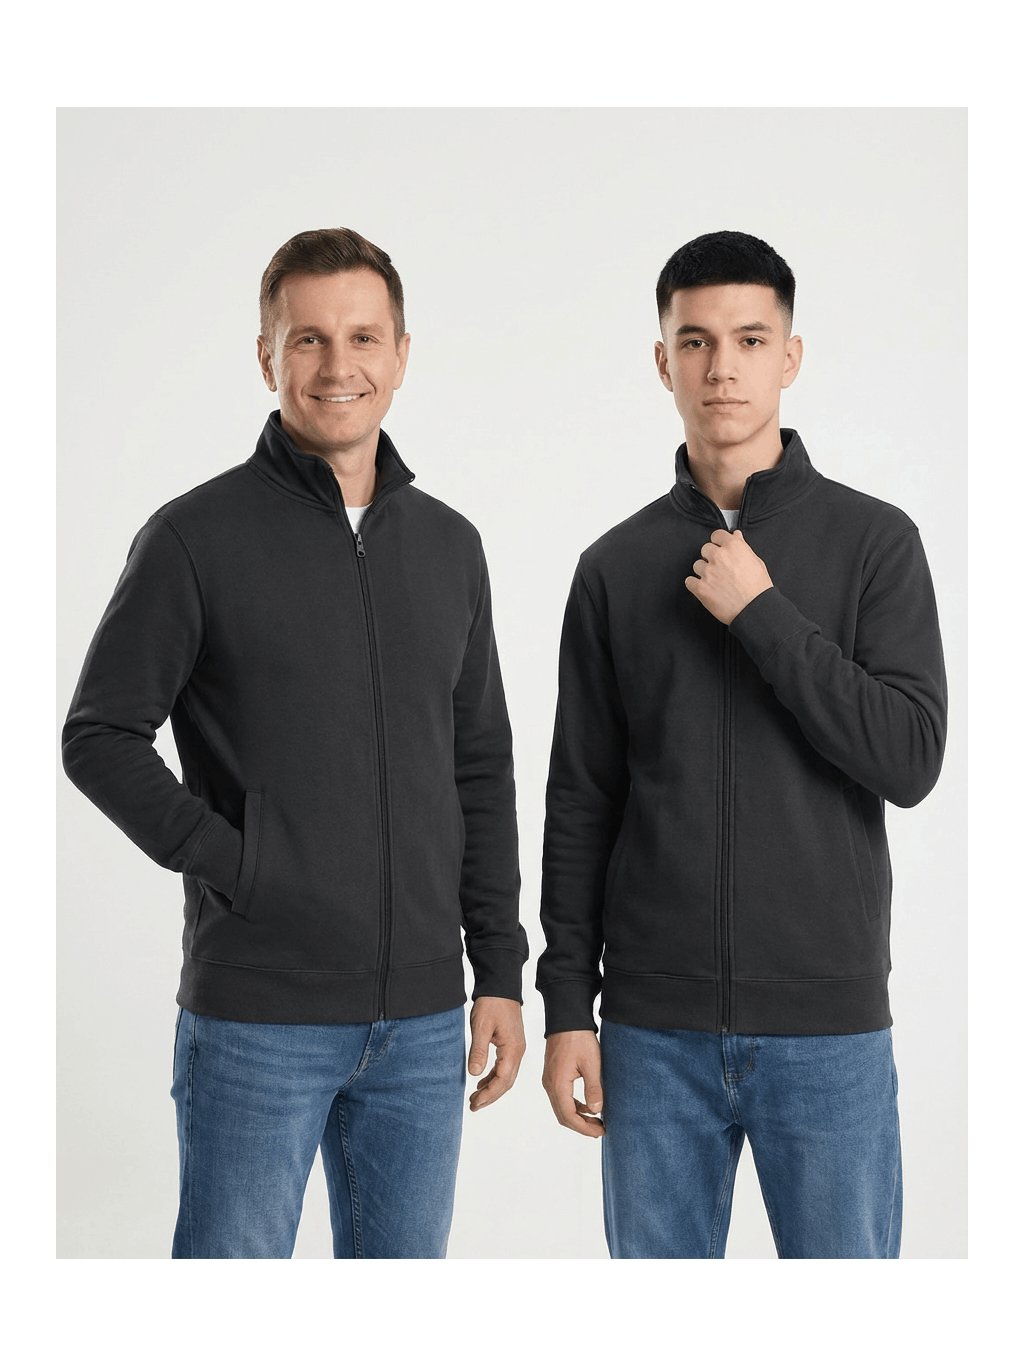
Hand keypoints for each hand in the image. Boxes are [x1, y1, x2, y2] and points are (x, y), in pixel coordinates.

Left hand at [467, 996, 526, 1111]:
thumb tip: (475, 1074)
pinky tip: (482, 1081)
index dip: (489, 1095)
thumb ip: (479, 1051)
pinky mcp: (510, 1044)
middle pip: (506, 1082)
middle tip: (473, 1106)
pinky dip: (493, 1077)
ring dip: (491, 1088)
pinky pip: (504, 1067)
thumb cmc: (491, 1003)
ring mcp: (515, 1048)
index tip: (475, 1103)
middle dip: (490, 1096)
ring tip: (475, 1098)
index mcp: (512, 1049)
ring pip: (505, 1076)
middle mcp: (517, 1052)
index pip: (502, 1080)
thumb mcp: (481, 1027)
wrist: (501, 985)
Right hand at [542, 1030, 604, 1137]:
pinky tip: (587, 1106)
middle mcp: (550, 1084)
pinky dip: (573, 1106)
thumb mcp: (592, 1063)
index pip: (569, 1116)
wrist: (567, 1019)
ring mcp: (549, 1080)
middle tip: (600, 1130)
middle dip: (581, 1126)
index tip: (599, 1131)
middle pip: (563, 1115)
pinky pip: (561, 1098)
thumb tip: (596, 1110)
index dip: (584, 1128)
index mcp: (558, 1083)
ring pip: (561, 1108)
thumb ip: (594, 1088)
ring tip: (596, 1121)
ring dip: (577, 1117)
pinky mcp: (552, 1075)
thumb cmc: (579, 1038)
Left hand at [685, 528, 772, 624]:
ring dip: (703, 572)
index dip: (718, 543)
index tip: (720, 549)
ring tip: (716, 582)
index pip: (716, 535)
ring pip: (697, 565)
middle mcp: (718, 556)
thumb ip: (742, 547)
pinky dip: (695, 585)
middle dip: (711, 557)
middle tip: (720, 569)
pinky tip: (706, 589)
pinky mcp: (700, 588)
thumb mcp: (756, 562)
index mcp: (733, 547)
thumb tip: (736, 535)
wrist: (755, 609)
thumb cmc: (759, 587)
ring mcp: (708, 572)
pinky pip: (689, 581)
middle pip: (705, 549)